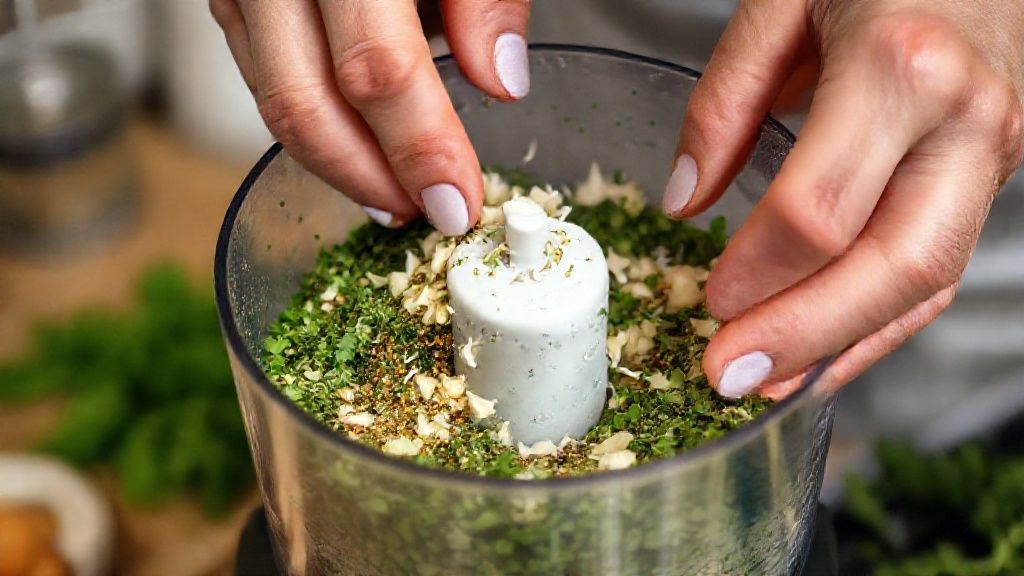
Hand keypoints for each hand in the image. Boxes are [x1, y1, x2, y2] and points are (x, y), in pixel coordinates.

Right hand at [210, 0, 531, 234]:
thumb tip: (499, 82)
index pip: (378, 67)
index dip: (420, 147)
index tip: (458, 201)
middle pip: (304, 99)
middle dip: (369, 177)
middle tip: (423, 215)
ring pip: (272, 97)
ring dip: (335, 163)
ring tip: (393, 196)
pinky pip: (260, 73)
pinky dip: (309, 120)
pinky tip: (355, 146)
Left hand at [663, 0, 1023, 397]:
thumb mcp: (780, 0)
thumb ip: (724, 100)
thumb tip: (684, 200)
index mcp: (899, 67)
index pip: (820, 207)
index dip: (756, 267)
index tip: (708, 298)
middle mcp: (963, 121)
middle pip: (892, 265)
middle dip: (804, 335)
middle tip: (730, 377)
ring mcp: (994, 154)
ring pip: (927, 282)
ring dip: (842, 347)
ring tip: (769, 387)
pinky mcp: (994, 177)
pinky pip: (940, 270)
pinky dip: (880, 324)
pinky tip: (826, 355)